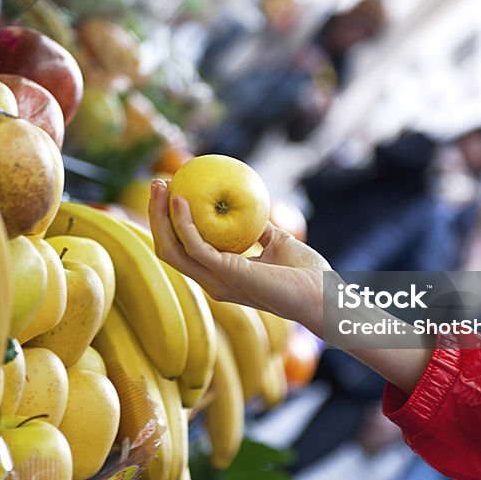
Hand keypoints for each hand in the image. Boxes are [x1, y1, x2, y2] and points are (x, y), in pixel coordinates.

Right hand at [148, 178, 329, 327]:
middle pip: (169, 249)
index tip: (171, 189)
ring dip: (161, 216)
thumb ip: (258, 227)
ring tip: (160, 185)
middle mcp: (213, 281)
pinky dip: (184, 224)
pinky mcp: (227, 275)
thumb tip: (247, 202)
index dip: (170, 222)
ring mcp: (217, 281)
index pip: (183, 250)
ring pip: (172, 250)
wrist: (324, 295)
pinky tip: (181, 200)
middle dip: (156, 216)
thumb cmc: (307, 273)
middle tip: (157, 183)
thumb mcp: (277, 241)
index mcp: (221, 275)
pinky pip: (196, 248)